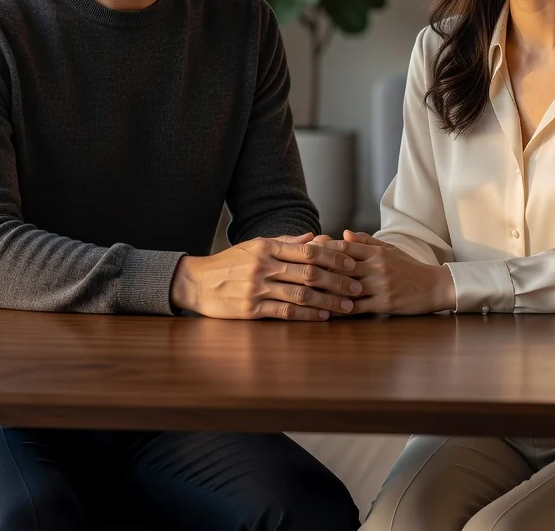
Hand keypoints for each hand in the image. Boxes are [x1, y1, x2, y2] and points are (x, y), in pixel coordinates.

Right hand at [169, 233, 362, 319]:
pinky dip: (307, 315)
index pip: (308, 250)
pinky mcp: (252, 309)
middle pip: (309, 273)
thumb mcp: (255, 245)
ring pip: (301, 294)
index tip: (351, 264)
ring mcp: (258, 288)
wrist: (197, 282)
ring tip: (347, 307)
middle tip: (357, 288)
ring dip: (327, 302)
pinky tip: (322, 317)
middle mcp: (264, 266)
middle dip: (337, 281)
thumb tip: (313, 237)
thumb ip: (285, 242)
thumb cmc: (229, 263)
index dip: (333, 258)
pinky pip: (285, 312)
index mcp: (267, 247)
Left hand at [315, 231, 455, 314]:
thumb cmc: (409, 266)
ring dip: (325, 291)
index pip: (344, 248)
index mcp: (376, 252)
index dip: (323, 250)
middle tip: (297, 272)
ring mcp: (380, 286)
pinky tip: (325, 312)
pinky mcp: (384, 304)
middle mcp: (377, 267)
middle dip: (318, 269)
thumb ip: (366, 242)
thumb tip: (344, 234)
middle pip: (341, 267)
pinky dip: (340, 309)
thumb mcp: (389, 249)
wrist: (434, 286)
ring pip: (346, 288)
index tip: (305, 252)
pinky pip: (358, 307)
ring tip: (304, 293)